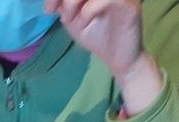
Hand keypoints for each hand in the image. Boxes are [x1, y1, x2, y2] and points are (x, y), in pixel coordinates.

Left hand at [45, 0, 162, 114]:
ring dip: (73, 2)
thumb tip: (51, 0)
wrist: (118, 58)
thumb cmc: (97, 37)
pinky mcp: (129, 5)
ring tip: (70, 20)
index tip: (49, 10)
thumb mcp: (72, 20)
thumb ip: (63, 6)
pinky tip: (83, 22)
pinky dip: (88, 10)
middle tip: (62, 17)